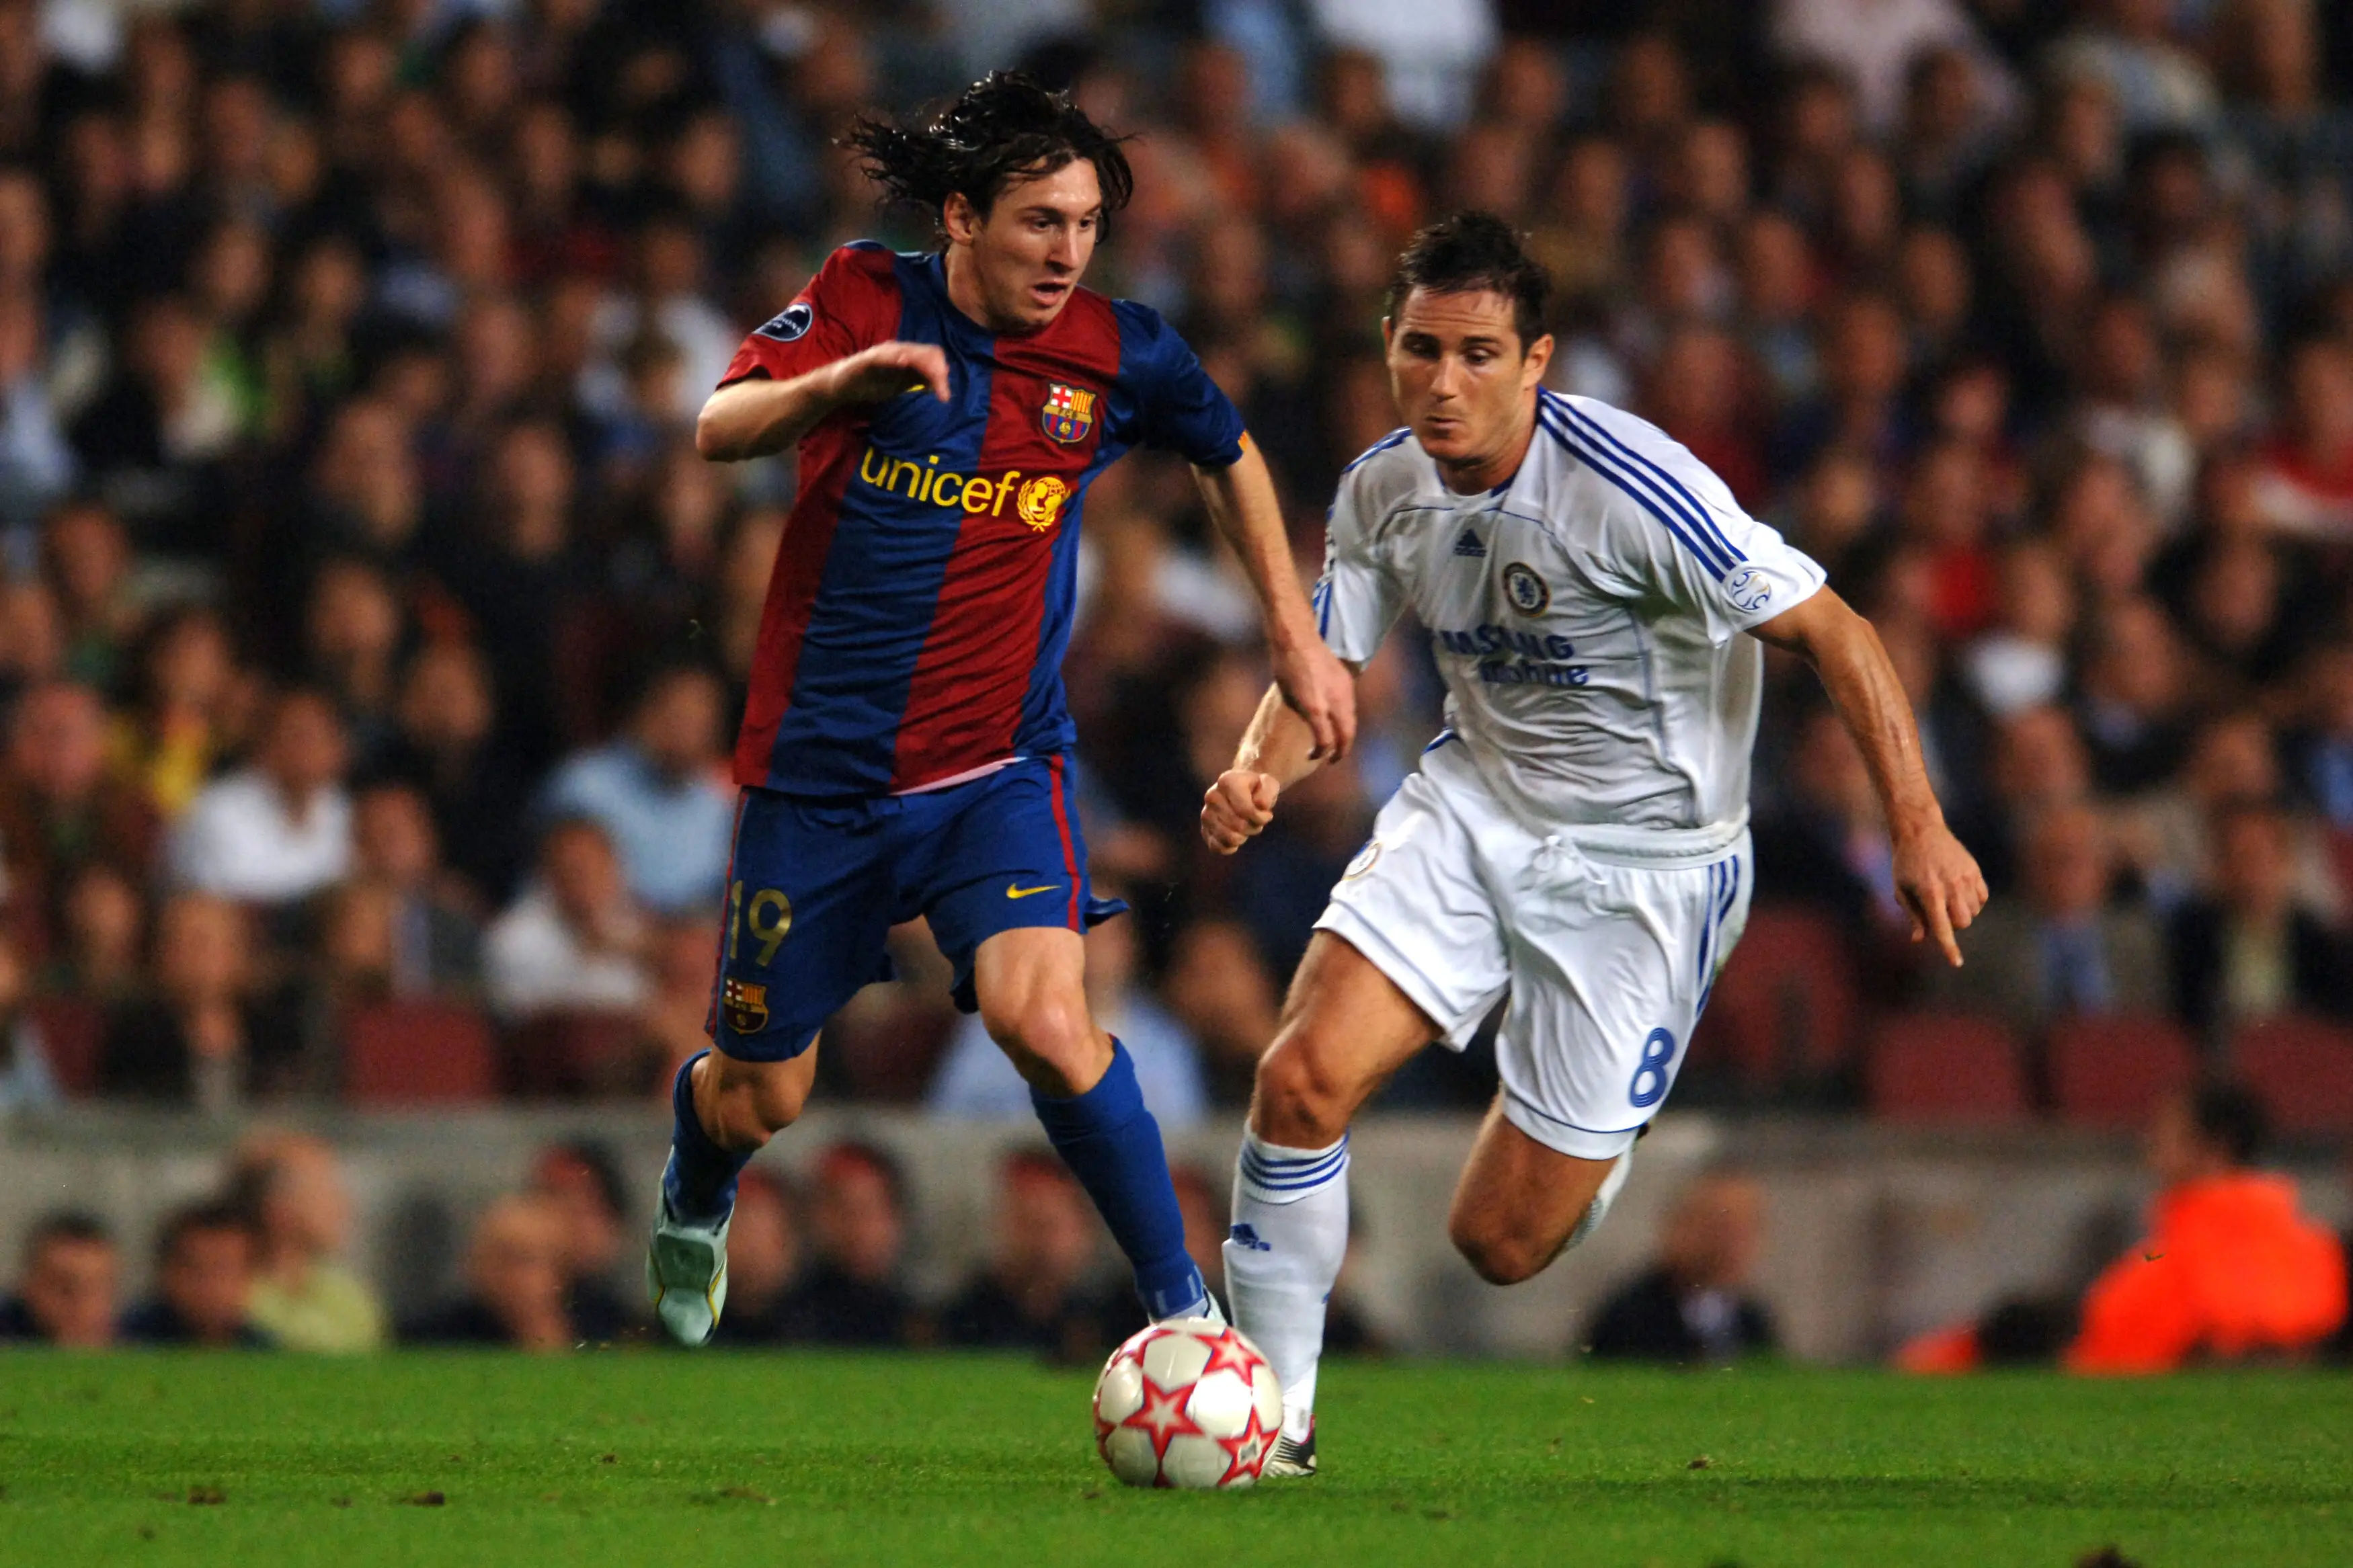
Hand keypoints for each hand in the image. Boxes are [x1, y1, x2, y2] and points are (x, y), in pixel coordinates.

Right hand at [822, 341, 951, 407]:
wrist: (841, 386)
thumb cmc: (870, 384)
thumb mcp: (899, 384)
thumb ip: (917, 379)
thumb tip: (940, 378)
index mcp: (906, 355)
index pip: (931, 356)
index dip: (942, 372)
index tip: (945, 395)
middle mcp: (897, 350)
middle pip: (925, 353)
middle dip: (938, 373)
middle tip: (943, 396)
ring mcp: (882, 352)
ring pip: (909, 353)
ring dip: (924, 366)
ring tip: (935, 380)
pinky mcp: (867, 359)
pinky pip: (883, 356)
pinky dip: (895, 358)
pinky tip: (904, 363)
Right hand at [1201, 770, 1279, 853]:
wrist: (1244, 789)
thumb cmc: (1258, 788)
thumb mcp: (1269, 783)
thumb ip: (1268, 792)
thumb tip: (1259, 805)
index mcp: (1226, 782)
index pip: (1246, 811)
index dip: (1262, 818)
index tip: (1268, 814)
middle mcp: (1212, 797)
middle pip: (1239, 826)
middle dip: (1254, 827)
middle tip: (1256, 820)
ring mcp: (1206, 814)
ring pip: (1230, 838)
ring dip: (1244, 837)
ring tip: (1246, 827)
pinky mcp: (1205, 829)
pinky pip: (1217, 847)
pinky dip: (1230, 847)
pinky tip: (1237, 838)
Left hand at [1268, 635, 1355, 760]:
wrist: (1298, 639)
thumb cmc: (1286, 668)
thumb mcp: (1289, 698)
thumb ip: (1305, 715)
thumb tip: (1314, 729)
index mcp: (1316, 708)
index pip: (1326, 741)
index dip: (1320, 754)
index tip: (1312, 757)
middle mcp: (1334, 701)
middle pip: (1346, 735)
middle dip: (1341, 750)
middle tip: (1333, 760)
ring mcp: (1344, 691)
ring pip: (1351, 721)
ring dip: (1345, 734)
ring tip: (1336, 742)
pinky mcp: (1348, 682)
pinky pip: (1351, 707)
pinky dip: (1346, 718)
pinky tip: (1337, 720)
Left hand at [1892, 821, 1987, 966]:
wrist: (1920, 831)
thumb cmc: (1906, 863)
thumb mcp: (1901, 889)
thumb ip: (1913, 915)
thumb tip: (1919, 940)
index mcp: (1930, 892)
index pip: (1942, 927)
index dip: (1948, 947)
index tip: (1956, 963)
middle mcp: (1951, 886)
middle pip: (1963, 923)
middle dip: (1953, 925)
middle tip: (1938, 912)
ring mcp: (1965, 877)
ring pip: (1973, 912)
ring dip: (1962, 913)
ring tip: (1946, 898)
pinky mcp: (1974, 871)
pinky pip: (1982, 898)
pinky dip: (1973, 902)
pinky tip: (1959, 892)